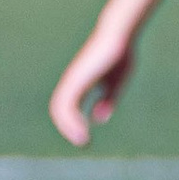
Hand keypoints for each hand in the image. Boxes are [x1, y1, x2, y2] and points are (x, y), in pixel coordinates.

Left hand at [49, 28, 134, 147]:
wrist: (118, 36)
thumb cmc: (119, 54)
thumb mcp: (115, 82)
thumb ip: (108, 99)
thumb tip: (98, 118)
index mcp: (80, 82)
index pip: (67, 105)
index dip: (72, 121)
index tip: (85, 136)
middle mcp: (73, 81)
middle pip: (59, 108)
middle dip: (68, 127)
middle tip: (83, 143)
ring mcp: (73, 80)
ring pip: (60, 108)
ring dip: (69, 127)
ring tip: (82, 141)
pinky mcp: (76, 80)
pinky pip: (67, 104)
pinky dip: (72, 119)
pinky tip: (83, 130)